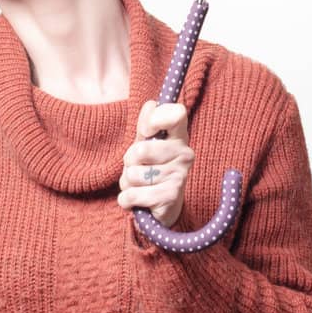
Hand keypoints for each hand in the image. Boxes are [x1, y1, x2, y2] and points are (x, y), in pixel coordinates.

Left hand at [117, 100, 193, 228]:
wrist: (163, 208)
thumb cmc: (152, 169)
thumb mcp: (145, 144)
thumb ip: (146, 124)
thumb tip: (151, 105)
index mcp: (179, 136)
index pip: (176, 113)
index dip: (154, 120)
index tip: (147, 132)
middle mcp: (185, 154)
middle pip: (140, 150)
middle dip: (129, 162)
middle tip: (140, 168)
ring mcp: (179, 176)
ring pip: (133, 174)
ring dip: (128, 183)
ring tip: (140, 185)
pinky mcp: (170, 198)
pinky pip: (131, 195)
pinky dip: (126, 200)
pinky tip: (138, 200)